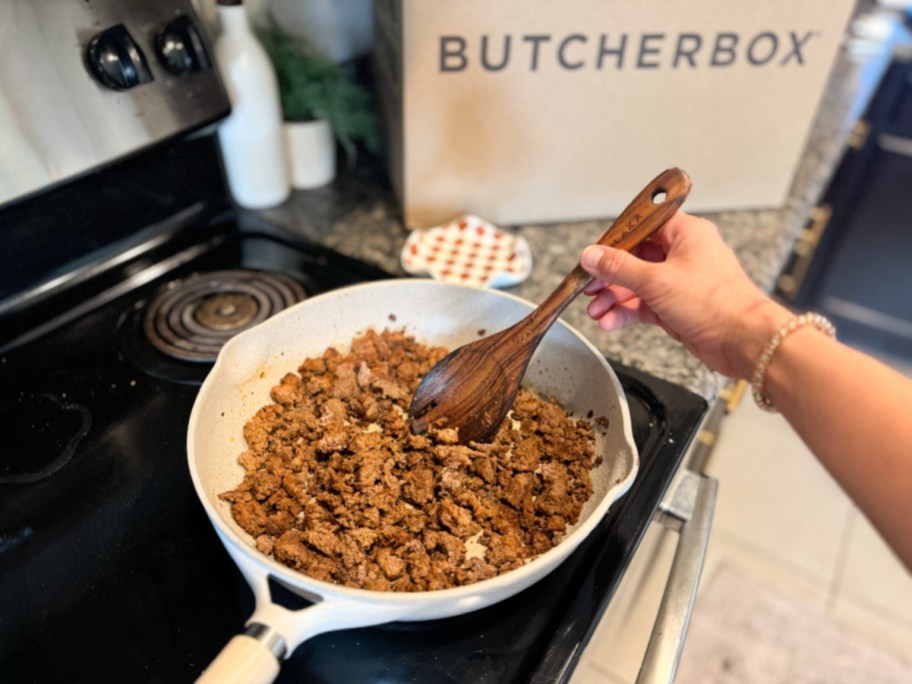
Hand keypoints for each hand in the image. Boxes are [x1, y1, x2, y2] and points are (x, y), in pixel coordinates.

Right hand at [579, 211, 790, 378]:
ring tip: (596, 310)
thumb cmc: (717, 303)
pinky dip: (626, 313)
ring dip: (614, 297)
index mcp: (685, 234)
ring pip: (636, 285)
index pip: (641, 226)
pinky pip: (643, 306)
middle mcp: (683, 255)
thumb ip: (618, 267)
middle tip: (588, 285)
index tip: (592, 254)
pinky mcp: (677, 308)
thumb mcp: (656, 280)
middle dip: (608, 275)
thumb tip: (592, 255)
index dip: (614, 240)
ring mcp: (680, 282)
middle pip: (634, 258)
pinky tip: (610, 321)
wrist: (744, 341)